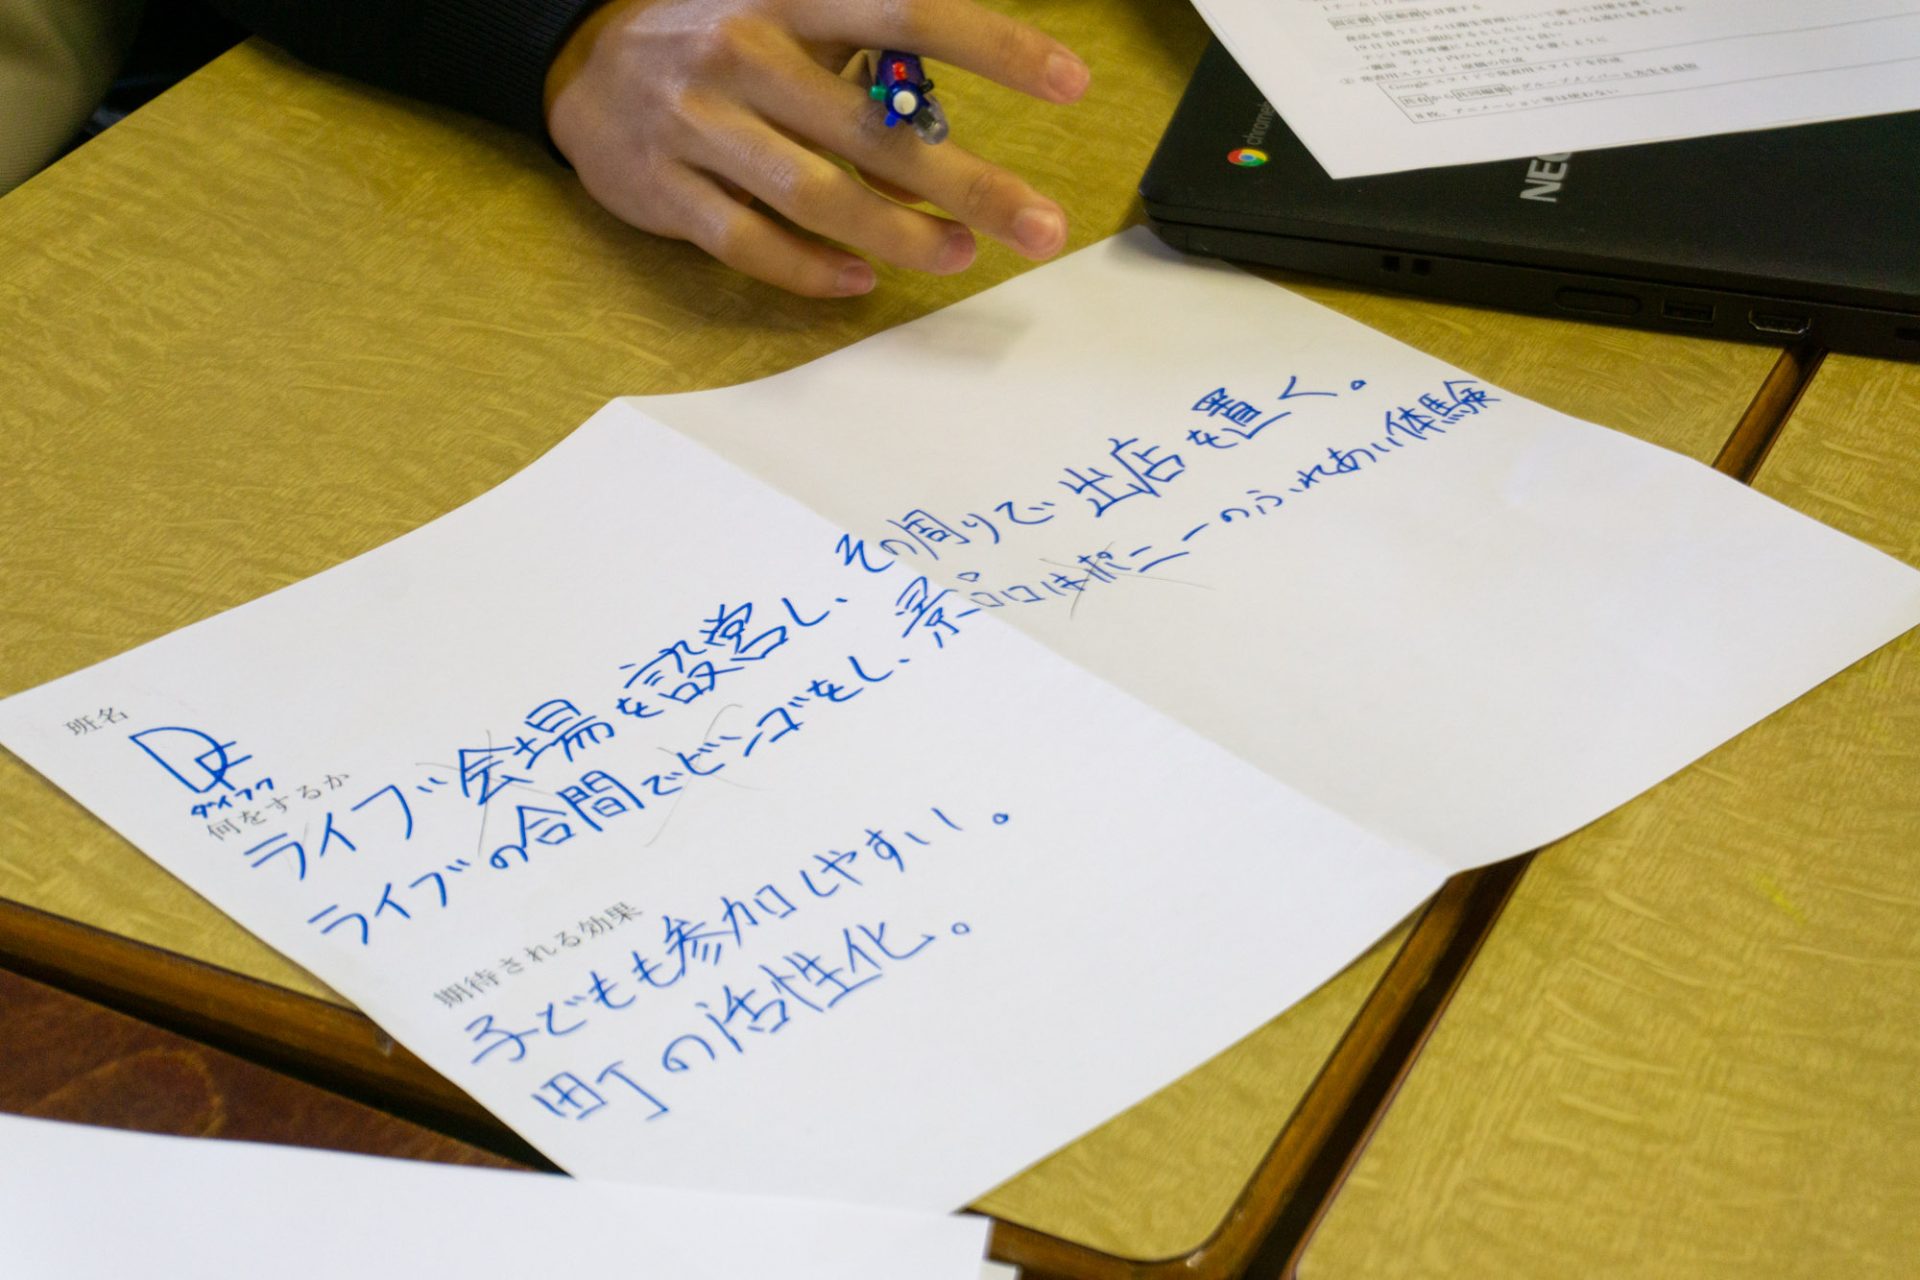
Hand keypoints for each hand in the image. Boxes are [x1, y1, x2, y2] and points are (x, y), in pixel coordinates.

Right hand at [543, 0, 1089, 296]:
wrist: (579, 64)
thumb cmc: (719, 40)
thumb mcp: (792, 12)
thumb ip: (870, 56)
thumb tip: (956, 124)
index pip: (909, 12)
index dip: (996, 47)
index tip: (1070, 82)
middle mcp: (743, 53)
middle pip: (876, 129)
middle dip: (970, 184)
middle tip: (1040, 224)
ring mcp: (699, 127)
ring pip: (817, 196)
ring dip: (901, 234)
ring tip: (960, 253)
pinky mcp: (665, 192)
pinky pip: (752, 244)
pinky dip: (813, 269)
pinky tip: (863, 278)